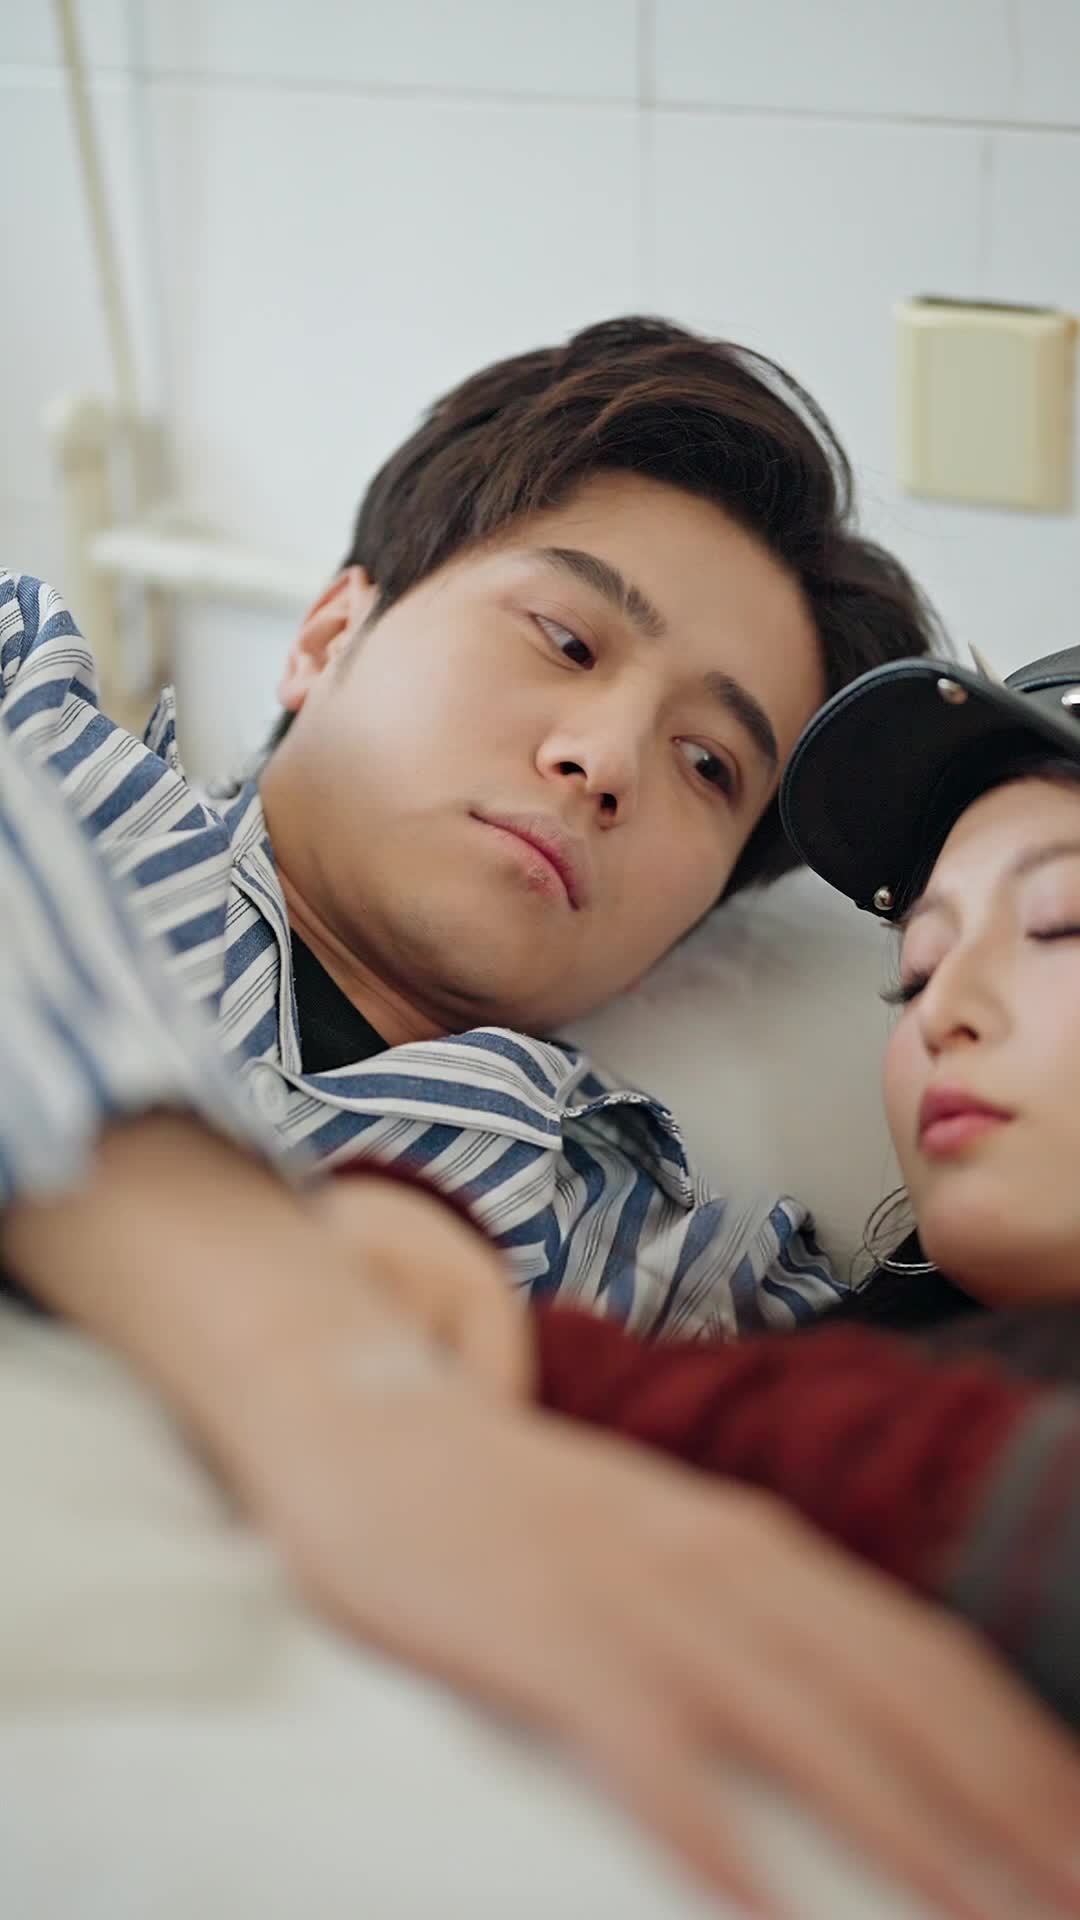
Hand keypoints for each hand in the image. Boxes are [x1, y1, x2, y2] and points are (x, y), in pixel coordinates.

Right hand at [10, 1116, 1079, 1919]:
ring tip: (983, 1914)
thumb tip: (862, 1711)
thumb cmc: (519, 1508)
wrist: (376, 1418)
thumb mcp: (661, 1546)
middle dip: (1006, 1803)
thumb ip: (754, 1612)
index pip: (929, 1658)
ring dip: (907, 1827)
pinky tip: (758, 1903)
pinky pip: (647, 1747)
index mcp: (757, 1541)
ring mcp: (638, 1594)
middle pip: (900, 1696)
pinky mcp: (547, 1633)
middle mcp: (722, 1560)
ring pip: (807, 1720)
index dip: (1020, 1751)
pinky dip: (712, 1829)